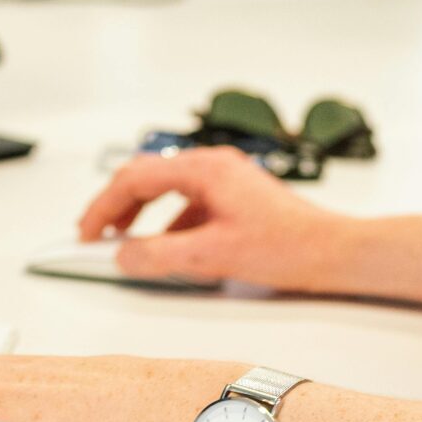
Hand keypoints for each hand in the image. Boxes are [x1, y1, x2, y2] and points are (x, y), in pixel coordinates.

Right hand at [78, 147, 350, 290]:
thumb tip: (123, 255)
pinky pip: (189, 203)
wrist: (335, 252)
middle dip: (117, 206)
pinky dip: (169, 223)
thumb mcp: (213, 256)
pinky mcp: (235, 195)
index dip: (103, 207)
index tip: (86, 233)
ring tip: (128, 243)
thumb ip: (161, 255)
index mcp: (204, 169)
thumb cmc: (289, 247)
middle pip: (147, 177)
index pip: (134, 179)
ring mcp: (225, 178)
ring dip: (142, 214)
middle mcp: (213, 165)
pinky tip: (171, 249)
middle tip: (96, 235)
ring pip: (167, 189)